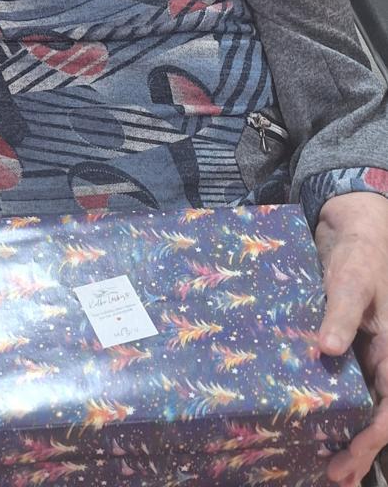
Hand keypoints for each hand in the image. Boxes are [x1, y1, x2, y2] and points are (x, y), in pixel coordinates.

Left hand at [315, 193, 387, 485]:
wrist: (350, 230)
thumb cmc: (358, 255)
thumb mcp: (351, 281)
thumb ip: (340, 313)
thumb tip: (328, 349)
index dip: (371, 438)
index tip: (348, 458)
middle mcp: (380, 362)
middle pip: (377, 418)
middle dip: (359, 450)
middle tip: (333, 476)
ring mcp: (361, 357)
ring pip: (359, 407)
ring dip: (347, 436)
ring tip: (325, 467)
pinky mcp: (342, 349)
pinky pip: (339, 386)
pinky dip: (330, 408)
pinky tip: (310, 424)